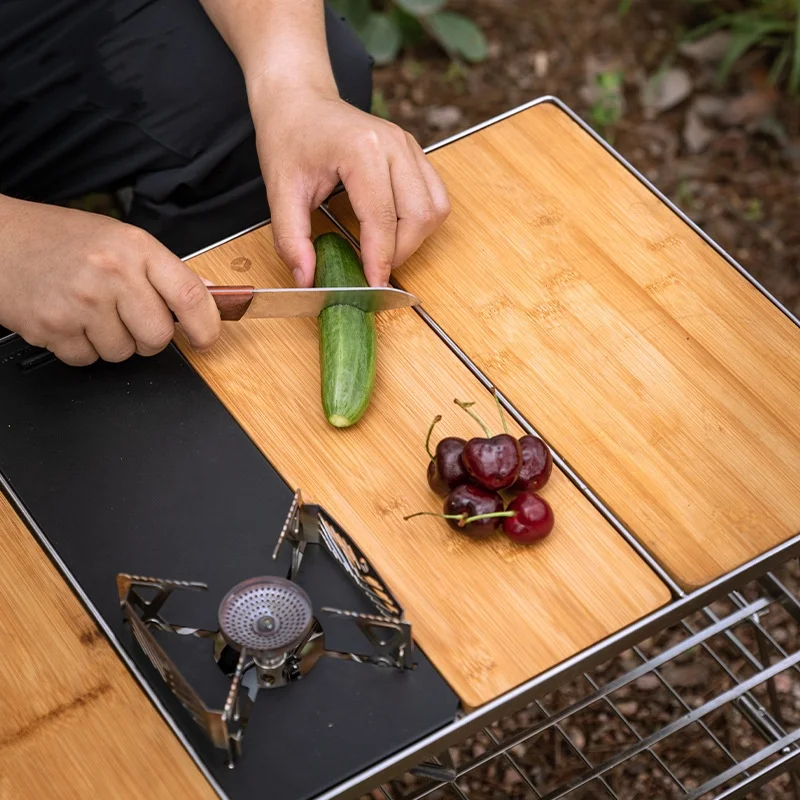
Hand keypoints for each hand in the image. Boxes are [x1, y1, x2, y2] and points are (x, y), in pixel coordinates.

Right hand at [0, 199, 220, 365]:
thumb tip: (210, 296)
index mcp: (134, 248)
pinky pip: (88, 360)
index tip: (206, 338)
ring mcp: (80, 303)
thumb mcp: (121, 240)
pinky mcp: (53, 328)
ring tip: (92, 311)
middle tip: (130, 318)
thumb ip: (167, 271)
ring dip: (113, 342)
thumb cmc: (61, 238)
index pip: (190, 296)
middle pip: (158, 336)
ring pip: (123, 353)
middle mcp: (110, 274)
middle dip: (149, 337)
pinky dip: (82, 348)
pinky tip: (71, 320)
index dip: (207, 325)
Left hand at [252, 86, 450, 286]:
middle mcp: (394, 144)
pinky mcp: (415, 153)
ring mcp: (409, 146)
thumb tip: (307, 279)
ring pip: (435, 209)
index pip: (383, 218)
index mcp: (362, 149)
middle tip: (373, 268)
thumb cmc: (289, 137)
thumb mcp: (280, 191)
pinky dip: (420, 222)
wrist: (299, 99)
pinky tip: (393, 229)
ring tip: (383, 249)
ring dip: (415, 239)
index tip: (372, 286)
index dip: (380, 259)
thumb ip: (292, 238)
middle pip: (419, 216)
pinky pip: (435, 197)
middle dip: (400, 252)